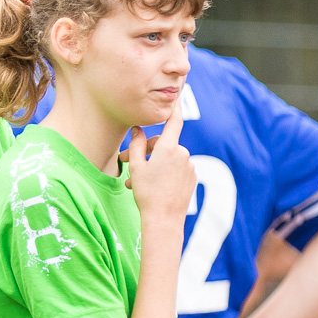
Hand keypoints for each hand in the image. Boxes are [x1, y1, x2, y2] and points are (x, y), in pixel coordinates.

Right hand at [124, 99, 195, 224]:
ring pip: (167, 159)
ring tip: (134, 181)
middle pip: (162, 145)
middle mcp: (182, 154)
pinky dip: (164, 174)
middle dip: (144, 151)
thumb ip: (136, 144)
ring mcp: (189, 166)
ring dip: (152, 165)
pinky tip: (151, 186)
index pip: (173, 121)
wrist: (164, 220)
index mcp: (168, 148)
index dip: (174, 108)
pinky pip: (175, 170)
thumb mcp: (136, 166)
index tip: (176, 97)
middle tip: (125, 161)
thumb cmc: (147, 192)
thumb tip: (137, 130)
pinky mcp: (192, 178)